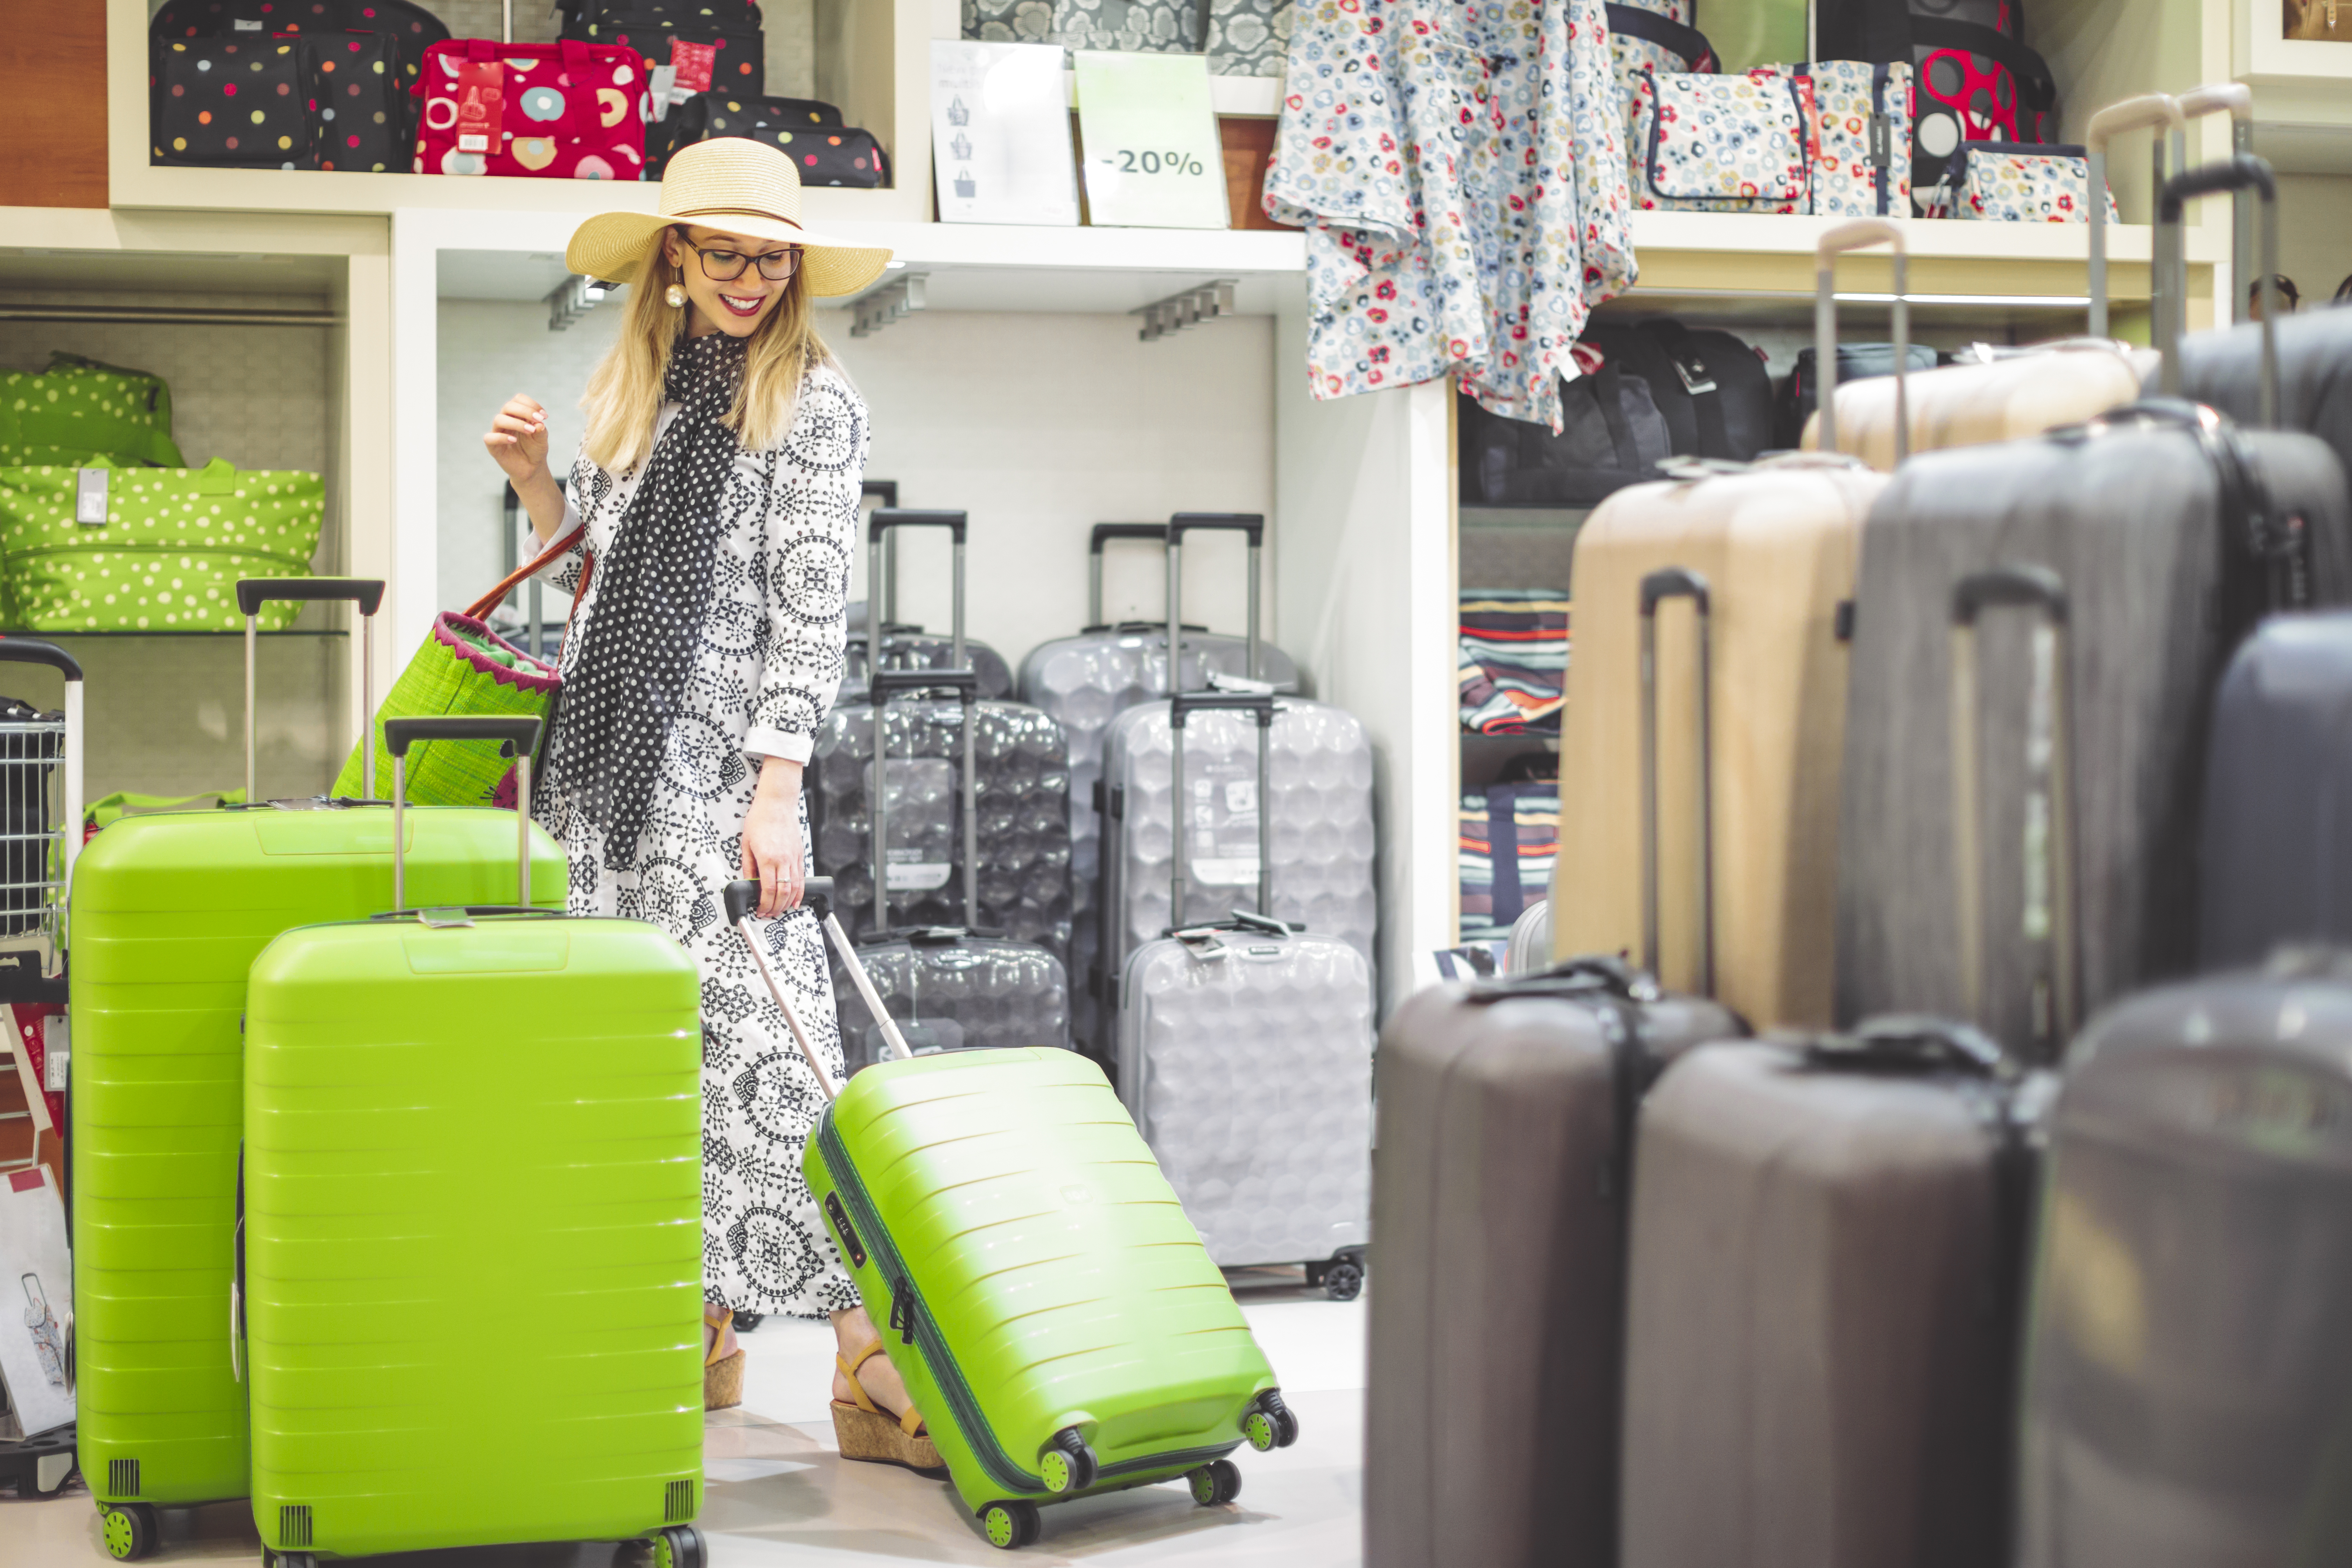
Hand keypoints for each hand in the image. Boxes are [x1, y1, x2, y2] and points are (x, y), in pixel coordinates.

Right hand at [484, 393, 550, 485]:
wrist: (532, 468)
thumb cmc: (535, 450)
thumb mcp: (542, 439)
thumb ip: (541, 430)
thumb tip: (539, 423)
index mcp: (517, 415)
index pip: (518, 400)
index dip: (531, 404)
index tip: (544, 416)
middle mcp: (506, 420)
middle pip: (508, 406)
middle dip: (525, 411)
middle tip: (538, 420)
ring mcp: (498, 432)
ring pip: (499, 419)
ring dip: (516, 423)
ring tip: (530, 430)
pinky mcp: (493, 446)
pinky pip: (490, 438)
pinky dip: (501, 437)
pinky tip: (514, 440)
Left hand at [741, 760, 805, 918]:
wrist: (777, 804)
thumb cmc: (759, 820)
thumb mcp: (746, 844)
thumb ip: (748, 866)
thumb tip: (748, 883)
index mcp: (767, 858)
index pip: (768, 889)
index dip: (765, 904)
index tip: (760, 911)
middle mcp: (783, 860)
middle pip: (783, 892)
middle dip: (776, 907)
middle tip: (769, 914)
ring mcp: (794, 858)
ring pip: (795, 887)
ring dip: (788, 902)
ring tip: (780, 910)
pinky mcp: (800, 855)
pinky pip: (802, 878)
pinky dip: (800, 892)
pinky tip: (796, 900)